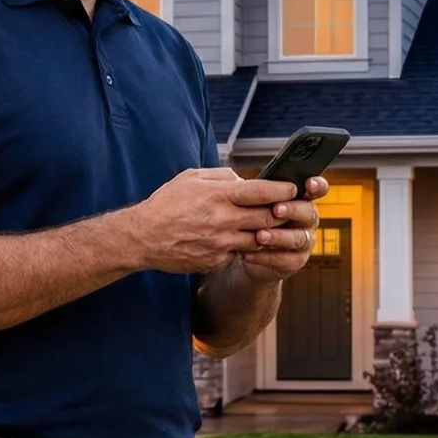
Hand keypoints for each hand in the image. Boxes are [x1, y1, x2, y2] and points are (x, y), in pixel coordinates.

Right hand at [127, 168, 289, 274]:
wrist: (144, 237)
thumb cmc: (167, 204)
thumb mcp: (191, 178)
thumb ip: (221, 177)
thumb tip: (244, 180)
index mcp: (218, 195)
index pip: (262, 192)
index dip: (282, 189)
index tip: (293, 187)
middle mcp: (222, 220)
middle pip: (267, 218)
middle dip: (282, 212)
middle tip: (289, 208)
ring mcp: (221, 243)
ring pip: (259, 239)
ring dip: (267, 232)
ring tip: (269, 225)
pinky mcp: (216, 260)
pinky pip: (239, 253)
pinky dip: (244, 245)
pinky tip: (241, 239)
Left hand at [236, 176, 327, 283]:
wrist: (247, 250)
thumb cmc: (253, 218)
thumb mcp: (255, 201)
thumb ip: (258, 192)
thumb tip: (242, 181)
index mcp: (301, 199)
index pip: (317, 189)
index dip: (317, 186)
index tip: (309, 184)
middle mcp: (307, 219)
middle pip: (309, 213)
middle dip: (293, 210)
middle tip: (276, 210)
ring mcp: (304, 241)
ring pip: (298, 238)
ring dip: (278, 236)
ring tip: (259, 236)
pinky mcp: (296, 261)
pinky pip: (287, 260)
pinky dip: (267, 257)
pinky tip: (249, 253)